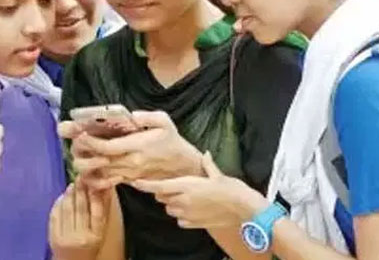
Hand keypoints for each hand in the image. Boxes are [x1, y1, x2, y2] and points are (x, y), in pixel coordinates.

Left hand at [49, 179, 109, 259]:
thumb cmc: (90, 246)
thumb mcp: (101, 232)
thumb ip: (103, 211)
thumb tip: (106, 187)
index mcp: (96, 236)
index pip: (97, 211)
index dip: (95, 194)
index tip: (94, 180)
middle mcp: (81, 237)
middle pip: (81, 208)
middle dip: (81, 190)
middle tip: (82, 175)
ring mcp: (66, 237)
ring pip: (67, 209)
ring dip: (70, 194)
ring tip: (73, 183)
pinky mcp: (53, 237)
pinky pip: (55, 215)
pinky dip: (59, 203)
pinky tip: (63, 196)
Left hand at [65, 111, 202, 189]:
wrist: (183, 166)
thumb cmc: (172, 141)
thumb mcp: (164, 121)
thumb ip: (147, 117)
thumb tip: (132, 115)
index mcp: (138, 147)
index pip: (108, 147)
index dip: (91, 142)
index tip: (80, 134)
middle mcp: (131, 163)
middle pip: (99, 162)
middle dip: (83, 153)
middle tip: (75, 142)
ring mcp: (130, 174)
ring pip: (101, 174)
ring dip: (86, 165)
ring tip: (79, 153)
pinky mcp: (130, 180)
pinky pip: (108, 182)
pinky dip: (95, 178)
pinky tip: (88, 169)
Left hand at [132, 152, 267, 228]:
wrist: (243, 210)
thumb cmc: (231, 190)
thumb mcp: (218, 174)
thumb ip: (208, 165)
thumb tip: (206, 154)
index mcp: (186, 186)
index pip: (158, 186)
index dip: (144, 184)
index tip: (135, 182)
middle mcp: (183, 201)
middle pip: (162, 196)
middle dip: (164, 191)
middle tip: (176, 184)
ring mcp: (187, 214)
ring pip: (169, 208)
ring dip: (172, 203)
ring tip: (187, 197)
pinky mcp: (193, 224)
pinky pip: (180, 219)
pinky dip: (182, 214)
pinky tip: (194, 209)